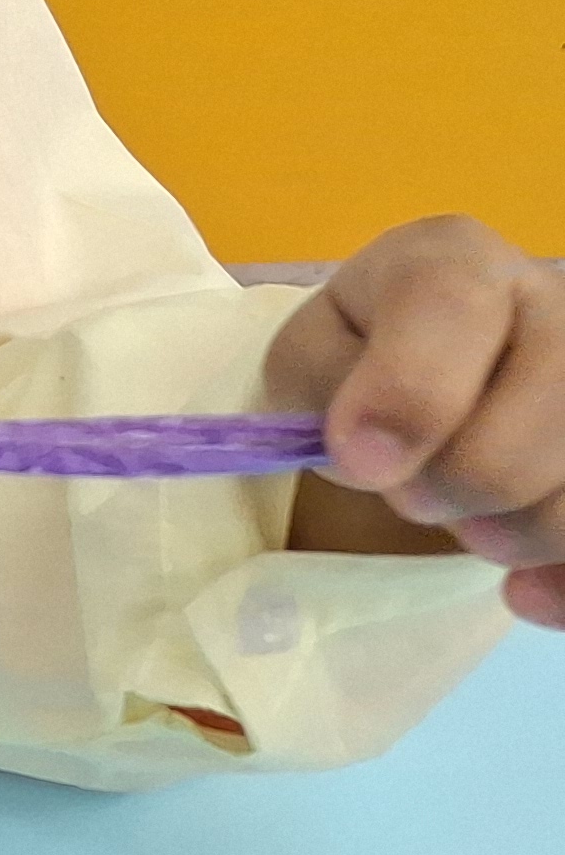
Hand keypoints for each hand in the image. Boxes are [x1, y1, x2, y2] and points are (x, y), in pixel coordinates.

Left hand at [268, 216, 564, 627]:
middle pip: (533, 421)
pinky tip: (523, 592)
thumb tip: (369, 455)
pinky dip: (561, 582)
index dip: (409, 393)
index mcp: (457, 262)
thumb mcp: (314, 355)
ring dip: (510, 534)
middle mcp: (554, 304)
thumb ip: (319, 387)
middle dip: (454, 484)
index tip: (360, 463)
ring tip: (468, 527)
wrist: (433, 387)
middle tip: (409, 496)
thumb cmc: (362, 363)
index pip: (451, 304)